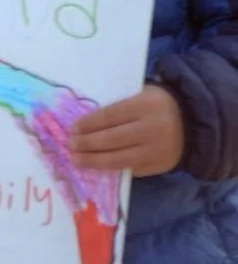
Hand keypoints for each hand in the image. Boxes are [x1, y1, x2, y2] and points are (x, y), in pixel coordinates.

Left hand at [68, 86, 184, 178]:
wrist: (193, 124)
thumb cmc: (159, 105)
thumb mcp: (142, 95)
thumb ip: (119, 106)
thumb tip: (85, 121)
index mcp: (145, 105)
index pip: (109, 116)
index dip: (88, 123)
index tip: (73, 129)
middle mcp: (151, 128)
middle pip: (111, 139)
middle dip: (87, 144)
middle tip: (70, 146)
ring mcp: (155, 150)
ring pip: (118, 158)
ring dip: (93, 160)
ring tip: (76, 159)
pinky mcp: (158, 166)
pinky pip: (129, 168)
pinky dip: (110, 168)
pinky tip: (96, 166)